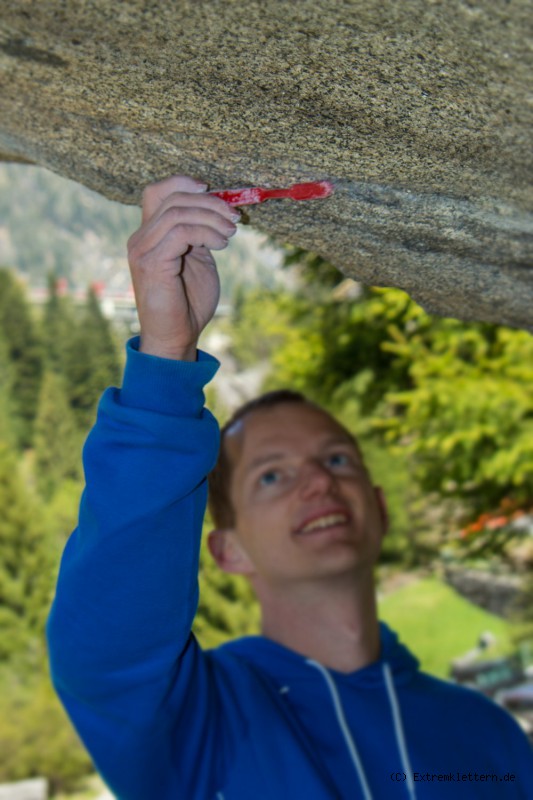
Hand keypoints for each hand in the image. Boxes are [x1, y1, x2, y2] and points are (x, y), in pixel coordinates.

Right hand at [127, 174, 238, 360]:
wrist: (176, 337)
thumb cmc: (187, 304)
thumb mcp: (197, 260)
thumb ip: (199, 235)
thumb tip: (218, 211)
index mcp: (149, 235)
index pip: (157, 192)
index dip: (183, 182)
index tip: (212, 190)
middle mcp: (141, 239)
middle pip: (173, 198)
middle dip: (210, 202)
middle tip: (234, 217)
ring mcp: (143, 250)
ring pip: (178, 212)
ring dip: (212, 218)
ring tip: (230, 233)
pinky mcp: (152, 263)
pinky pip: (181, 232)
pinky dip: (206, 233)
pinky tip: (221, 244)